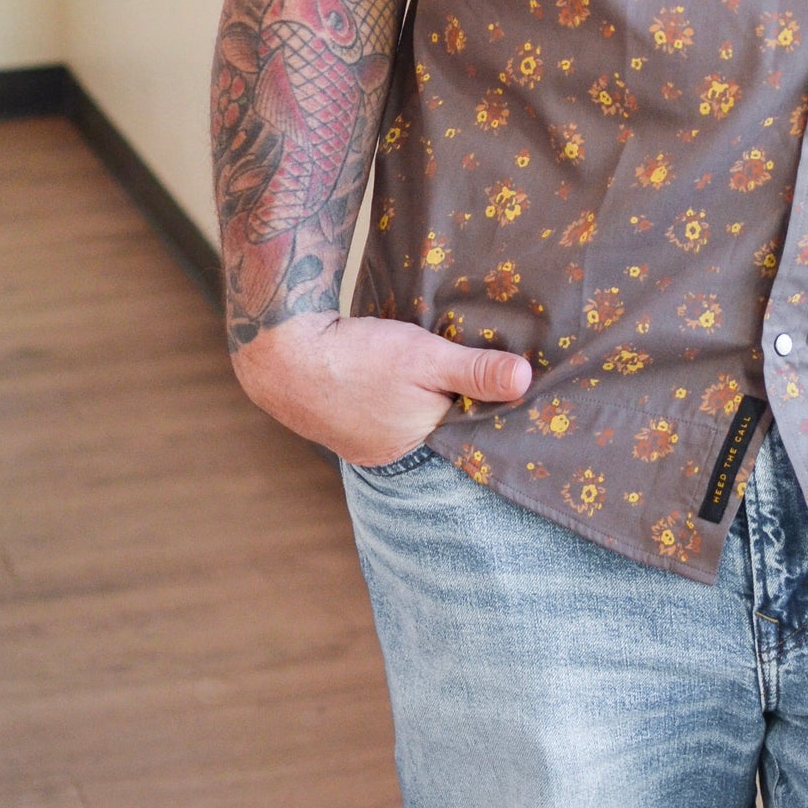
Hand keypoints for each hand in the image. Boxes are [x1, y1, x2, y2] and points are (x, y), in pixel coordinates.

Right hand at [231, 311, 531, 465]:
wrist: (281, 353)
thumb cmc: (356, 357)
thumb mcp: (425, 356)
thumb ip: (475, 370)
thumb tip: (526, 381)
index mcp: (416, 448)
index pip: (468, 434)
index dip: (490, 411)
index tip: (518, 389)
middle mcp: (391, 454)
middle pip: (441, 428)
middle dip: (461, 405)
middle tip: (487, 372)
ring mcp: (365, 440)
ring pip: (413, 418)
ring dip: (428, 397)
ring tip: (447, 371)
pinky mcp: (346, 419)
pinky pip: (387, 411)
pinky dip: (400, 395)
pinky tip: (404, 374)